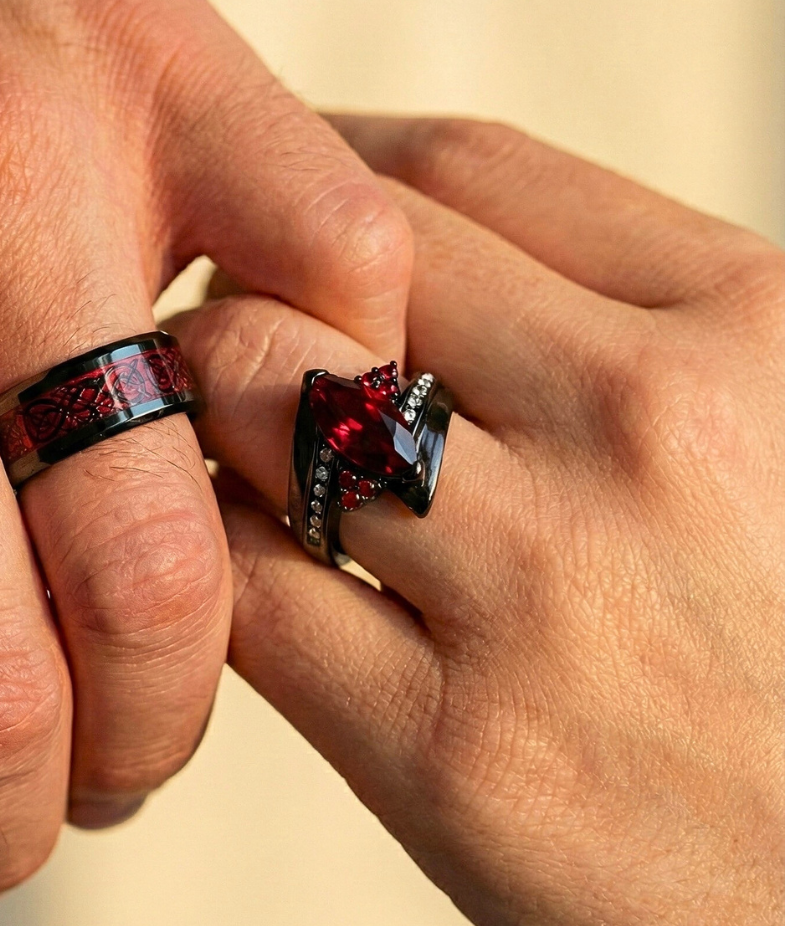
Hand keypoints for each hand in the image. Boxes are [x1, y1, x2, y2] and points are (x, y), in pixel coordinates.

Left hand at [173, 119, 784, 925]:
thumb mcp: (776, 438)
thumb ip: (618, 333)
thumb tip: (406, 257)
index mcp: (751, 324)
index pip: (459, 168)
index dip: (323, 163)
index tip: (268, 199)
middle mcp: (653, 426)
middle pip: (335, 263)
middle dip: (245, 274)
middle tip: (219, 324)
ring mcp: (549, 590)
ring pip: (256, 392)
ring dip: (201, 405)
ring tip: (217, 447)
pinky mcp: (457, 761)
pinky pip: (239, 586)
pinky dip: (199, 556)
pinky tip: (223, 572)